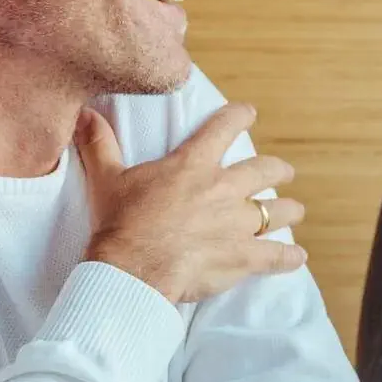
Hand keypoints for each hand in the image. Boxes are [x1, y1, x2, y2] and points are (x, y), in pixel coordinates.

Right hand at [77, 103, 306, 302]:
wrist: (133, 269)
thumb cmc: (120, 224)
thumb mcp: (106, 179)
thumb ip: (99, 144)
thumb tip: (84, 114)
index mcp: (192, 166)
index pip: (223, 128)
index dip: (239, 116)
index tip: (249, 113)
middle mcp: (222, 189)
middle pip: (263, 170)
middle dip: (276, 170)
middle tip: (283, 172)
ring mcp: (236, 223)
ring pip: (275, 211)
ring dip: (287, 210)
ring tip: (295, 210)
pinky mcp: (242, 256)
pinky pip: (275, 256)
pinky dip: (289, 258)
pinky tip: (298, 258)